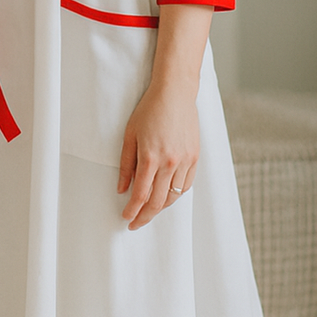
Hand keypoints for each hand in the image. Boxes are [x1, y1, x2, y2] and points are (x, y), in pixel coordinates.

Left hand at [118, 81, 198, 229]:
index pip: (140, 195)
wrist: (175, 93)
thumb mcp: (130, 135)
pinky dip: (176, 195)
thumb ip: (127, 165)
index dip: (132, 211)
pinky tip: (167, 197)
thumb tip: (122, 189)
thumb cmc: (149, 111)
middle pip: (157, 201)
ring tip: (149, 211)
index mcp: (150, 158)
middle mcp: (169, 163)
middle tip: (136, 223)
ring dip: (160, 208)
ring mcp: (184, 161)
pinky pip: (186, 185)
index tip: (126, 219)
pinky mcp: (194, 157)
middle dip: (145, 216)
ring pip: (173, 196)